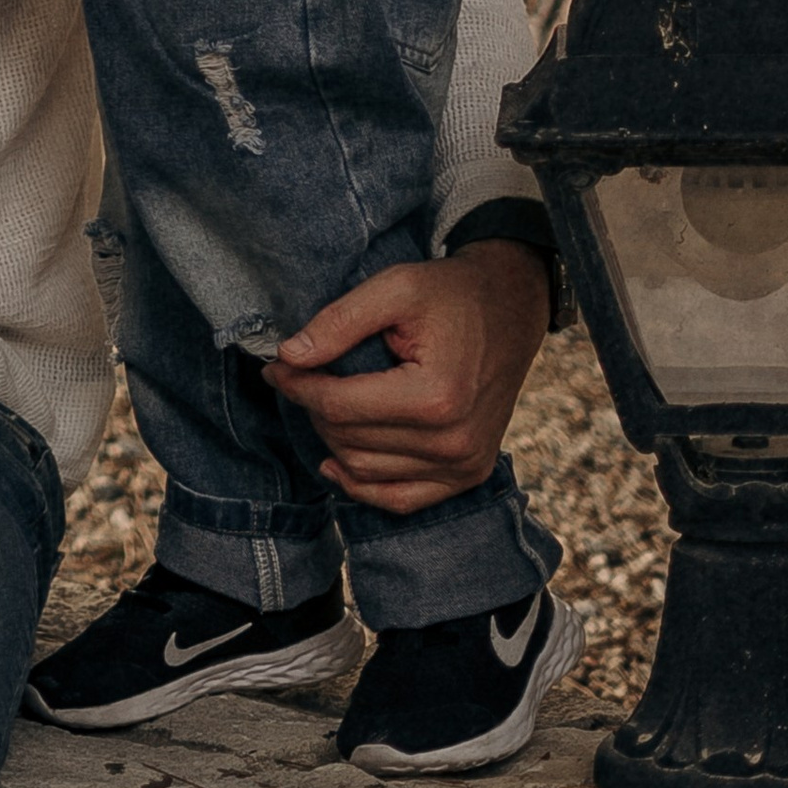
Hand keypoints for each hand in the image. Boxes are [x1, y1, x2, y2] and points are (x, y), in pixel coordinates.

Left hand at [264, 245, 553, 514]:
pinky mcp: (468, 475)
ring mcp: (464, 465)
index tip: (276, 366)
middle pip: (349, 441)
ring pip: (365, 472)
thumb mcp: (395, 287)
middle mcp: (453, 442)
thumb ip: (339, 321)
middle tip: (298, 376)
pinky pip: (400, 499)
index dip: (297, 386)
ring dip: (333, 440)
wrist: (511, 310)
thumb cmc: (451, 294)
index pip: (340, 406)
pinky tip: (337, 461)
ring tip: (324, 402)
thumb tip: (289, 356)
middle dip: (313, 408)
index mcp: (436, 397)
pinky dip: (363, 486)